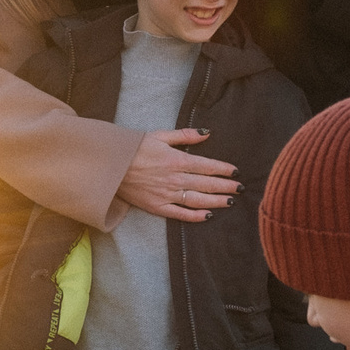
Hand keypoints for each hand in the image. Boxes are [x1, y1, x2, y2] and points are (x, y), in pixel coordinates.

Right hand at [116, 128, 239, 222]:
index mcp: (176, 159)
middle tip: (240, 189)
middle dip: (226, 186)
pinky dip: (195, 216)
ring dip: (216, 201)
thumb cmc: (134, 147)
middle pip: (207, 184)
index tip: (236, 172)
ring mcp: (166, 194)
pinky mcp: (157, 207)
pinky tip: (207, 215)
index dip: (224, 169)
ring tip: (230, 202)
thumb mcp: (159, 135)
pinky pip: (180, 214)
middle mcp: (175, 179)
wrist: (110, 166)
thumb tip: (207, 133)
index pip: (207, 165)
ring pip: (198, 200)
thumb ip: (185, 135)